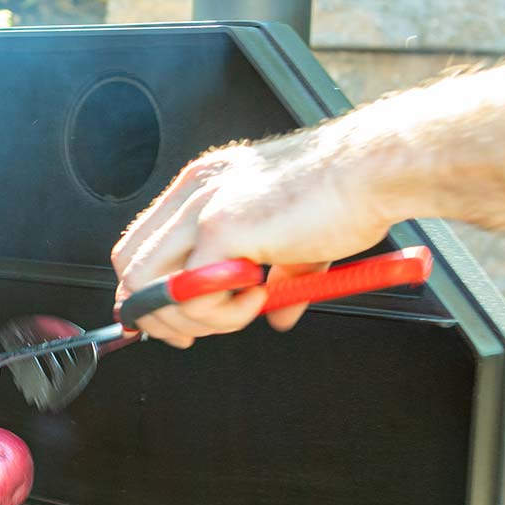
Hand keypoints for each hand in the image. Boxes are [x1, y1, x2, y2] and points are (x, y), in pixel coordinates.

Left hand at [111, 130, 397, 346]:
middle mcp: (192, 193)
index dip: (145, 292)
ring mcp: (202, 209)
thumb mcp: (295, 243)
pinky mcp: (221, 229)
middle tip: (195, 333)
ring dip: (193, 318)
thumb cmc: (343, 195)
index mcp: (202, 187)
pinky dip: (220, 314)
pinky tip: (258, 298)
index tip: (171, 321)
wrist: (374, 171)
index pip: (139, 246)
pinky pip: (191, 295)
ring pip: (152, 288)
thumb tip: (277, 317)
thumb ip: (275, 278)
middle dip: (156, 316)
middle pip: (131, 269)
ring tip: (246, 308)